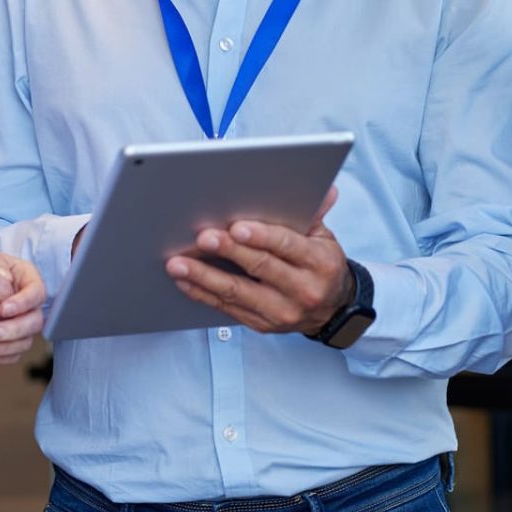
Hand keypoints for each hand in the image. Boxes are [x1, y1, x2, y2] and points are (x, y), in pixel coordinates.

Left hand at [0, 244, 47, 363]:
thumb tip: (6, 278)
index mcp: (25, 278)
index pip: (37, 292)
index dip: (24, 303)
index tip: (3, 308)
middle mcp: (26, 302)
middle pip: (35, 320)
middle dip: (14, 329)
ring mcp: (20, 322)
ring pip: (26, 340)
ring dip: (6, 346)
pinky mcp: (11, 339)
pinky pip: (14, 354)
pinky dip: (1, 356)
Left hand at [165, 187, 351, 334]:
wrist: (332, 310)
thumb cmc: (321, 266)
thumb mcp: (324, 238)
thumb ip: (313, 213)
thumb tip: (323, 187)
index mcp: (319, 262)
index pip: (287, 246)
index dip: (260, 237)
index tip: (236, 227)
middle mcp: (302, 290)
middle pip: (259, 268)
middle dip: (228, 251)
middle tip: (202, 239)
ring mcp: (281, 311)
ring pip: (238, 292)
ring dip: (204, 277)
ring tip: (179, 264)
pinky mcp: (262, 324)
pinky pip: (228, 309)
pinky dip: (204, 294)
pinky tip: (186, 281)